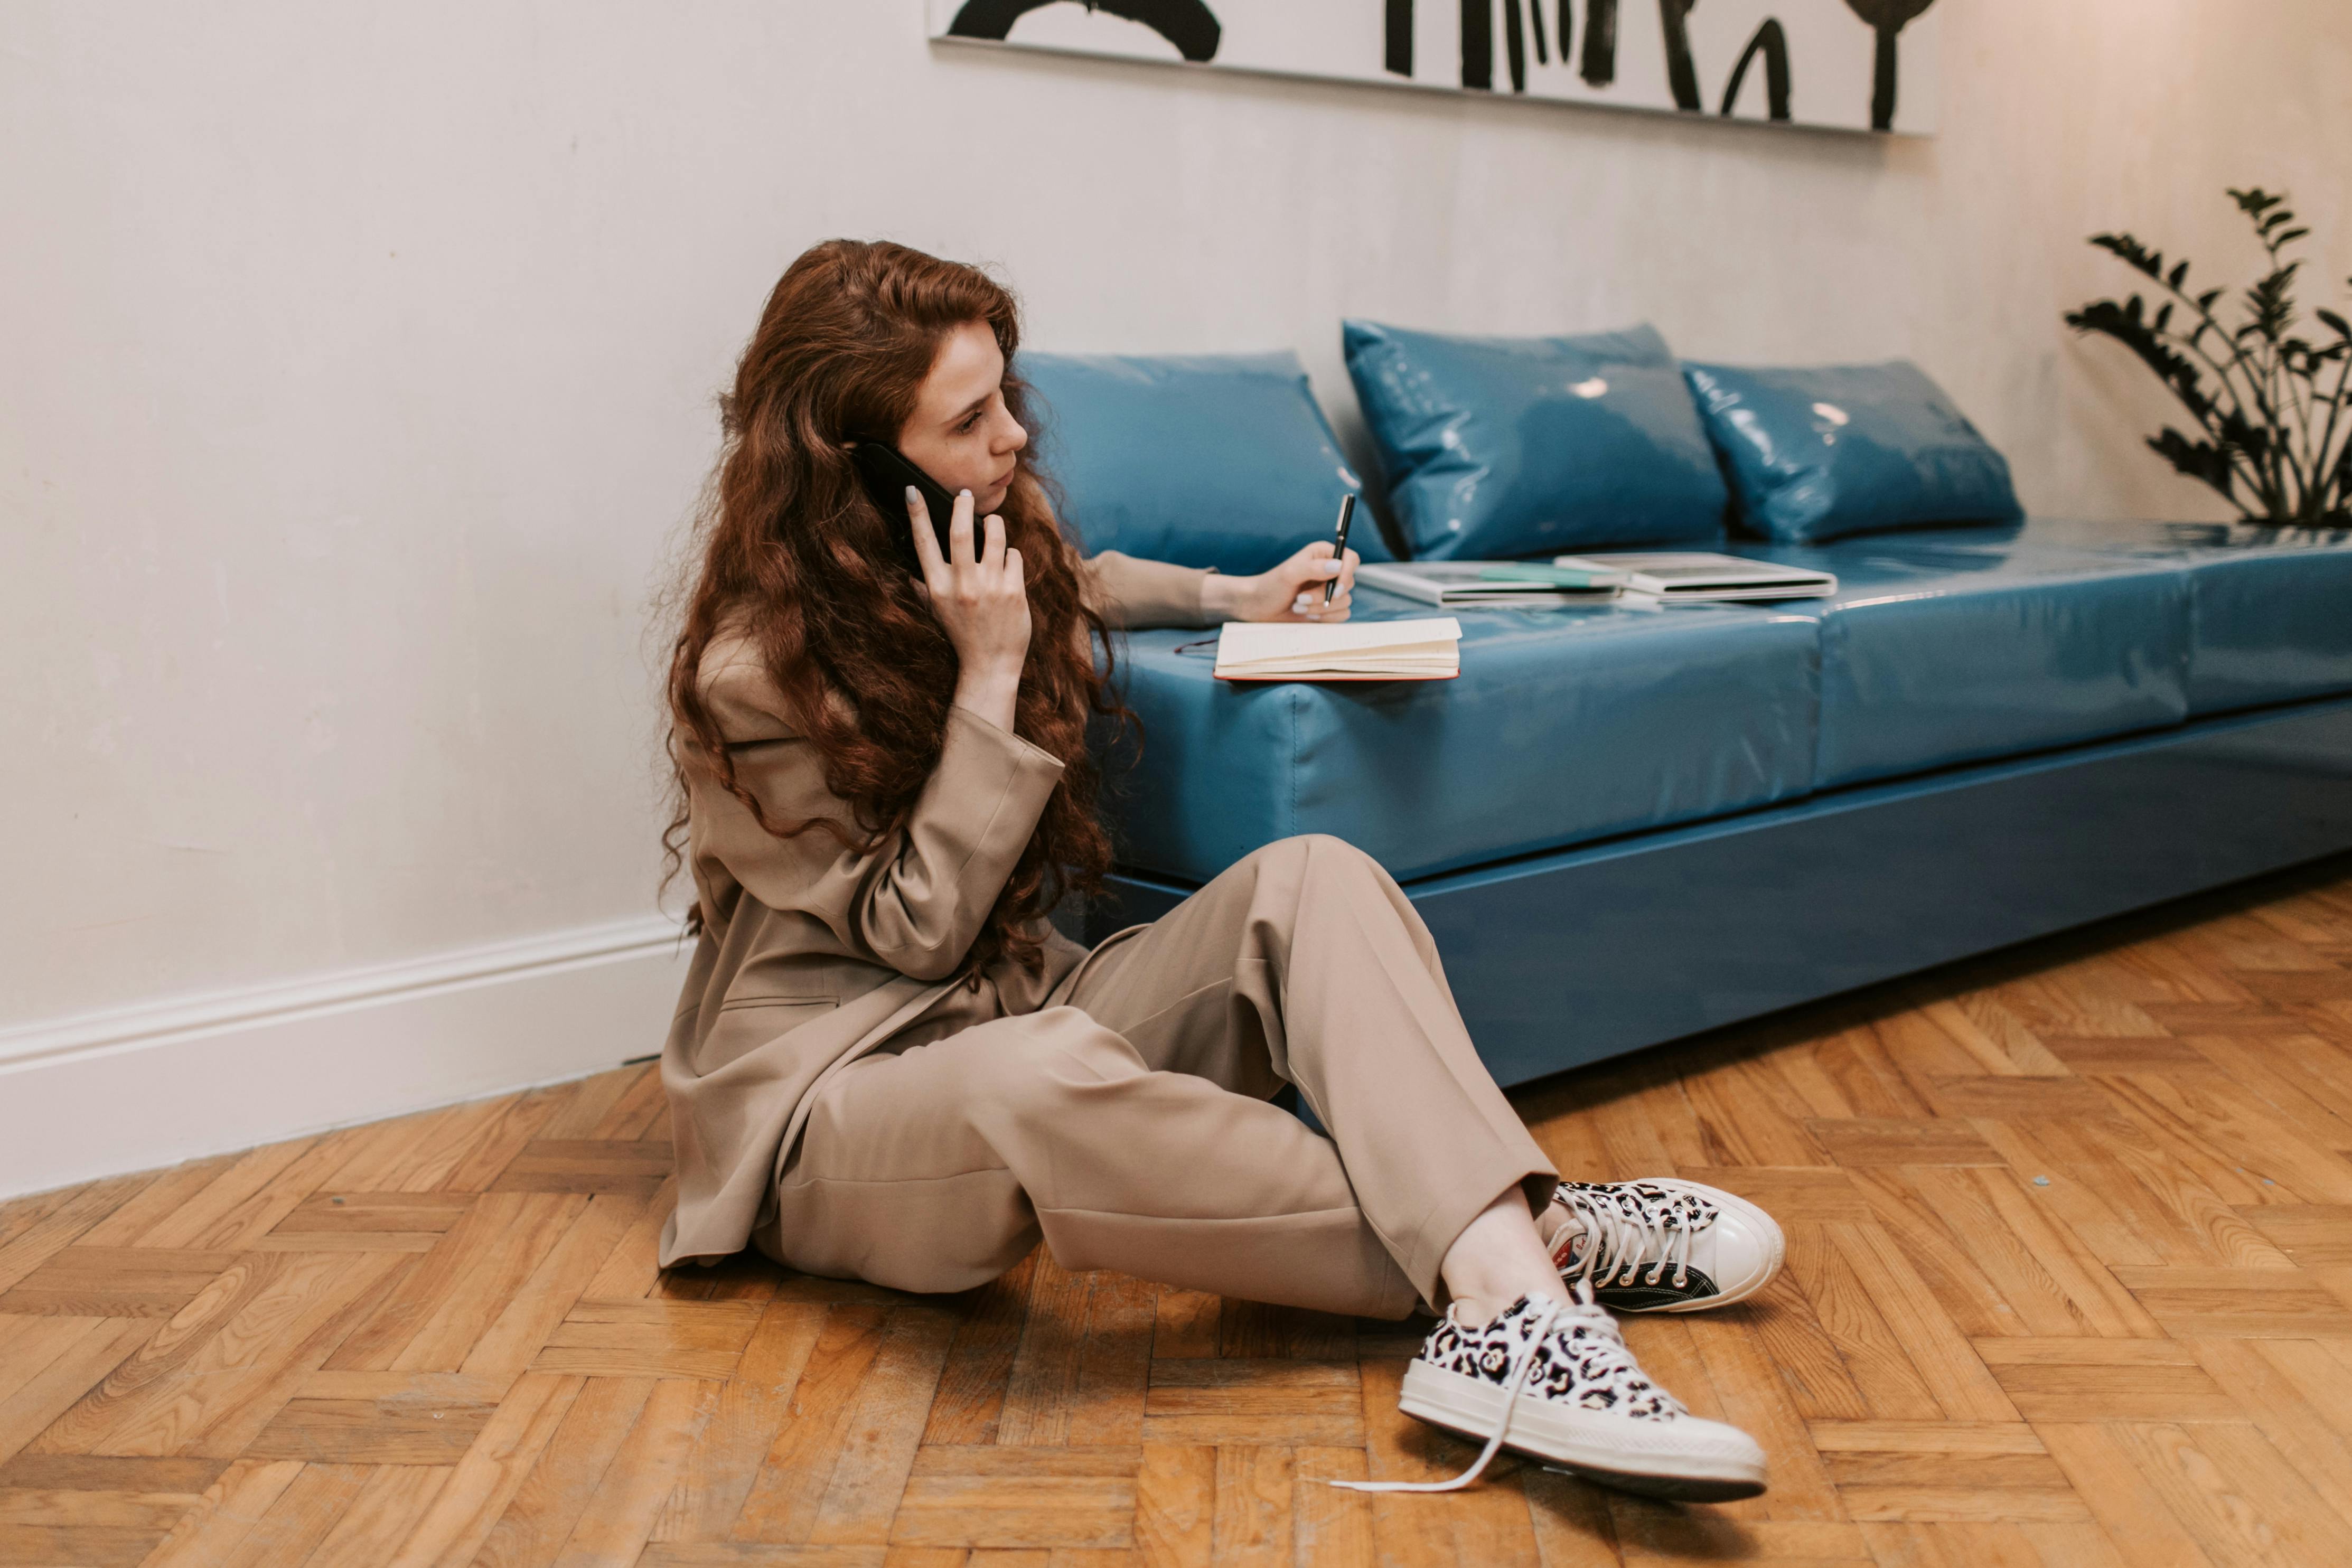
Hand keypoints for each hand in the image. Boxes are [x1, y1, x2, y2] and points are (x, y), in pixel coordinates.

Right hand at [908, 486, 1029, 731]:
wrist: (990, 666)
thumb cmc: (963, 636)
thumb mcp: (937, 613)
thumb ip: (924, 589)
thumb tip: (910, 570)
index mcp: (937, 588)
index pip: (923, 543)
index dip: (916, 514)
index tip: (912, 490)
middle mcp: (962, 585)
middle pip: (959, 532)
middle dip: (962, 506)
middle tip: (965, 494)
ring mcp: (989, 587)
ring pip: (994, 536)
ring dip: (994, 524)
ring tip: (993, 522)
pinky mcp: (1014, 591)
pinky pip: (1013, 555)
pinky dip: (1011, 554)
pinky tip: (1007, 563)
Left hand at [1203, 540, 1358, 622]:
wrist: (1259, 608)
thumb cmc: (1271, 586)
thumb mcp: (1289, 574)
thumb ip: (1313, 568)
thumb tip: (1338, 566)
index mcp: (1323, 555)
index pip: (1351, 559)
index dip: (1348, 574)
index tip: (1337, 588)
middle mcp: (1329, 572)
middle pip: (1348, 584)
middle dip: (1325, 596)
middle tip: (1301, 598)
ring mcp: (1330, 591)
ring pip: (1345, 602)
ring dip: (1320, 608)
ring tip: (1298, 606)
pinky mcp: (1328, 609)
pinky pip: (1341, 616)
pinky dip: (1324, 618)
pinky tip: (1307, 616)